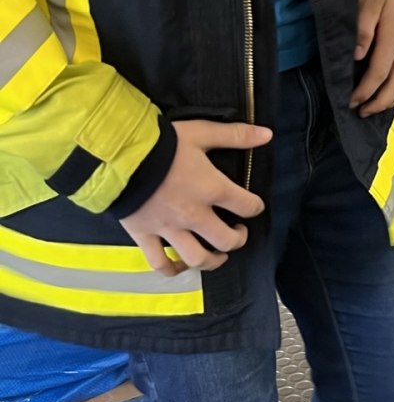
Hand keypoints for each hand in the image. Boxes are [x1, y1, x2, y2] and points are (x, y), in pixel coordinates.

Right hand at [120, 119, 271, 274]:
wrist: (118, 155)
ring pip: (197, 258)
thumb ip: (236, 135)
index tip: (253, 206)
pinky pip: (159, 262)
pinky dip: (171, 269)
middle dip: (238, 239)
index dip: (255, 207)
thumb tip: (268, 135)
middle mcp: (194, 215)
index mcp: (211, 189)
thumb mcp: (202, 132)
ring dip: (212, 261)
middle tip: (237, 232)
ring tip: (217, 255)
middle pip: (226, 241)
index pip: (246, 205)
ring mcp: (168, 228)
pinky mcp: (144, 235)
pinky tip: (179, 266)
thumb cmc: (162, 142)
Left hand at [350, 0, 393, 116]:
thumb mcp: (366, 5)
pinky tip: (393, 96)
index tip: (351, 100)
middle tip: (361, 112)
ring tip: (376, 108)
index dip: (365, 90)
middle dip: (378, 102)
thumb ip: (362, 31)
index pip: (380, 72)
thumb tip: (357, 57)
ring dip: (393, 100)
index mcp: (393, 37)